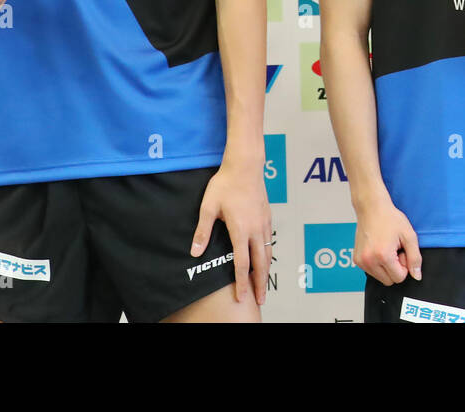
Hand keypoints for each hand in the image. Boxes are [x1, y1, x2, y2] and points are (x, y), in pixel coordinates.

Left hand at [191, 162, 271, 305]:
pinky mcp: (267, 216)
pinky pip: (269, 240)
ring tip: (264, 284)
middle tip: (261, 299)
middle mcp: (256, 229)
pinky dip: (268, 254)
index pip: (242, 263)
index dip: (242, 282)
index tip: (241, 296)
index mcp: (241, 229)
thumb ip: (203, 231)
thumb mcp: (208, 207)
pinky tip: (265, 257)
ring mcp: (264, 222)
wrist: (245, 165)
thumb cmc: (225, 184)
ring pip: (268, 252)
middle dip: (261, 283)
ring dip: (266, 270)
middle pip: (261, 263)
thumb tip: (195, 251)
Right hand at [353, 198, 421, 285]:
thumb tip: (417, 276)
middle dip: (395, 268)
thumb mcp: (409, 236)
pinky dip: (377, 264)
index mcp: (383, 256)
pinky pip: (371, 272)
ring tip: (387, 248)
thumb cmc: (390, 218)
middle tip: (395, 250)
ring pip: (380, 278)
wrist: (371, 208)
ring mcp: (361, 261)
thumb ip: (415, 258)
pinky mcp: (356, 260)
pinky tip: (379, 249)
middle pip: (389, 281)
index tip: (402, 251)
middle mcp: (369, 261)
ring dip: (386, 267)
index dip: (404, 265)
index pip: (399, 278)